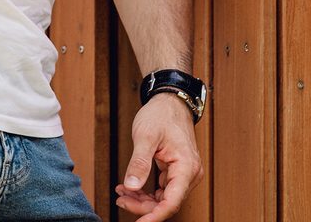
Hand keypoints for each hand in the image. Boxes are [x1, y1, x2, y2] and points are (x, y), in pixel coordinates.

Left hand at [115, 94, 202, 220]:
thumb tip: (131, 186)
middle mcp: (189, 173)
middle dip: (143, 206)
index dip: (154, 215)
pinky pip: (162, 188)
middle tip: (121, 199)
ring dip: (142, 199)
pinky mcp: (176, 170)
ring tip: (121, 193)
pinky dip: (146, 190)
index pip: (171, 202)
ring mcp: (183, 173)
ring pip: (163, 197)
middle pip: (167, 202)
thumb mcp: (146, 136)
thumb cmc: (161, 114)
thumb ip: (139, 163)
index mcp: (186, 167)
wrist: (169, 100)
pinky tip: (130, 187)